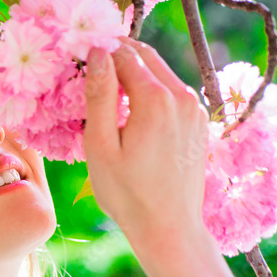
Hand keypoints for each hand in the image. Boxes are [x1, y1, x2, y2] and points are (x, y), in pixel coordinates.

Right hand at [83, 38, 209, 238]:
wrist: (169, 227)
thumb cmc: (126, 193)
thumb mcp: (101, 146)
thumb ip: (100, 95)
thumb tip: (97, 53)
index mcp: (156, 99)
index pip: (124, 54)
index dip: (98, 50)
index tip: (77, 54)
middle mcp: (182, 97)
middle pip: (146, 56)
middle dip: (117, 54)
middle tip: (89, 64)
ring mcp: (195, 109)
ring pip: (161, 73)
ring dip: (134, 73)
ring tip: (107, 90)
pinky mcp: (199, 123)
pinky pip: (171, 94)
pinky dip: (150, 92)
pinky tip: (131, 112)